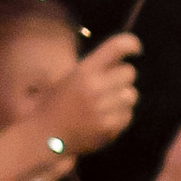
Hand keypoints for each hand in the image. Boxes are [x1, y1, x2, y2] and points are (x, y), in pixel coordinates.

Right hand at [38, 33, 142, 157]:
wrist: (45, 135)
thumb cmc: (57, 103)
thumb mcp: (69, 78)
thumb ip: (94, 68)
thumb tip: (123, 59)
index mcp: (83, 71)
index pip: (116, 48)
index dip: (131, 44)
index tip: (136, 49)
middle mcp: (94, 88)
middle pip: (129, 73)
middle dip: (123, 77)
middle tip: (111, 84)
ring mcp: (102, 109)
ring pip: (131, 95)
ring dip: (123, 97)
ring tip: (106, 103)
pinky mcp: (108, 128)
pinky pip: (127, 115)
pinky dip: (120, 116)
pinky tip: (105, 118)